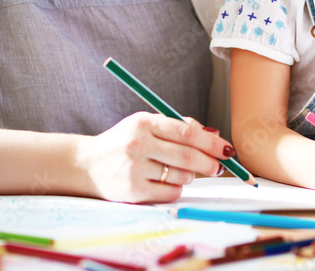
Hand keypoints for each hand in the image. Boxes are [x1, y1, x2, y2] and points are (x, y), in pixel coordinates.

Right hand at [74, 113, 231, 203]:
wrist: (87, 164)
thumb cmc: (123, 143)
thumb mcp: (144, 125)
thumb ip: (176, 127)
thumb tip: (213, 134)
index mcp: (144, 123)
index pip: (187, 133)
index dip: (211, 142)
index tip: (227, 149)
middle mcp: (138, 144)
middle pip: (188, 156)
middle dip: (210, 163)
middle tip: (218, 166)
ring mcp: (135, 168)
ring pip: (181, 176)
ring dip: (191, 176)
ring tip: (184, 172)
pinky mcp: (133, 190)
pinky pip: (170, 192)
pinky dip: (177, 188)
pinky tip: (168, 182)